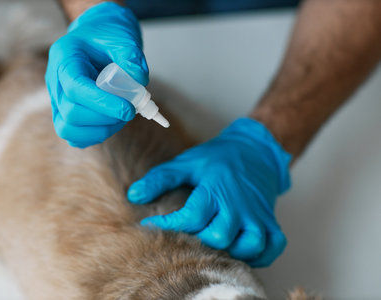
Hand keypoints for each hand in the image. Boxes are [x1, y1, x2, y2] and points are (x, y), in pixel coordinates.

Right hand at [45, 2, 148, 147]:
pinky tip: (111, 123)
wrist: (97, 36)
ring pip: (67, 129)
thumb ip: (131, 56)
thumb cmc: (108, 35)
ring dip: (99, 129)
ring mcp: (57, 99)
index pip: (74, 87)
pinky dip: (94, 135)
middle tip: (129, 111)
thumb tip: (138, 81)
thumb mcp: (122, 37)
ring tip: (120, 118)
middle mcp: (55, 80)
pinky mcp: (65, 113)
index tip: (128, 109)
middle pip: (70, 112)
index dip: (102, 103)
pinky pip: (73, 136)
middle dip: (104, 118)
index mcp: (64, 57)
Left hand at [127, 118, 291, 266]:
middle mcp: (238, 204)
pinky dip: (260, 255)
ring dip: (231, 250)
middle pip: (219, 236)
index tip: (152, 224)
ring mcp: (258, 214)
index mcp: (215, 188)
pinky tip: (242, 249)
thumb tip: (133, 195)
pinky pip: (272, 246)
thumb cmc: (217, 158)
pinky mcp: (271, 220)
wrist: (255, 149)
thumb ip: (160, 178)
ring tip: (215, 242)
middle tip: (189, 232)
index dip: (169, 225)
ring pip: (249, 245)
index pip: (191, 217)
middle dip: (200, 239)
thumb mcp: (186, 162)